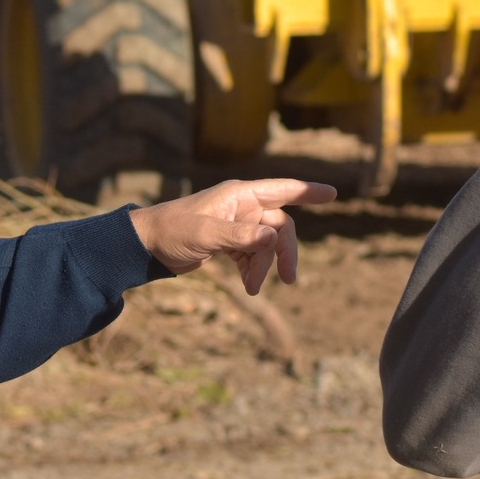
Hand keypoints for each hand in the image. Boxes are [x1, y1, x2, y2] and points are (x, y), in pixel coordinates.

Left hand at [129, 178, 335, 294]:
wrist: (147, 245)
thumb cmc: (172, 231)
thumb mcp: (205, 234)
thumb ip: (240, 236)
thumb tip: (272, 238)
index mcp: (239, 195)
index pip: (282, 189)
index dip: (308, 191)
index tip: (332, 194)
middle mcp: (242, 206)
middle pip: (279, 226)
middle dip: (285, 252)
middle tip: (289, 280)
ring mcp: (237, 224)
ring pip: (267, 244)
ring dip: (264, 267)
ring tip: (251, 289)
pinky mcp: (230, 241)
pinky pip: (254, 254)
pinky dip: (254, 269)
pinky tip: (247, 285)